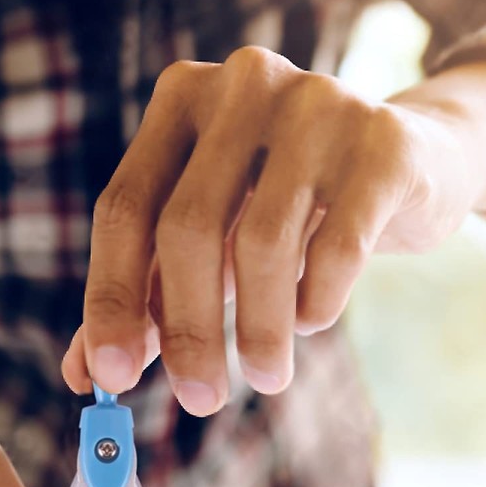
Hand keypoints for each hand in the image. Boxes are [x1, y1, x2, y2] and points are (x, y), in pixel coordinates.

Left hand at [63, 47, 482, 411]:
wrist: (404, 164)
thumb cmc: (281, 209)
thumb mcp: (205, 246)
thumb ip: (143, 299)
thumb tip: (81, 374)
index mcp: (179, 103)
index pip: (123, 208)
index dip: (112, 298)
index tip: (111, 377)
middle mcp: (241, 86)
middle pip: (188, 226)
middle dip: (188, 330)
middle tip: (198, 399)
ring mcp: (317, 104)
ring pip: (263, 241)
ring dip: (259, 331)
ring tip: (266, 376)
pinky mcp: (382, 143)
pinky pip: (337, 245)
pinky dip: (316, 302)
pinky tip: (310, 319)